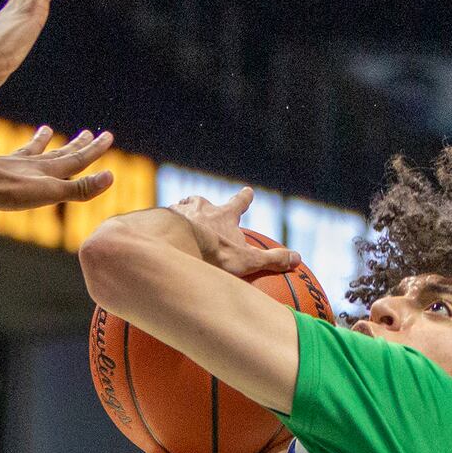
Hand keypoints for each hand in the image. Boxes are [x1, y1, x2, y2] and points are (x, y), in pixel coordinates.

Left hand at [0, 126, 114, 214]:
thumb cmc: (12, 192)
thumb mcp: (51, 193)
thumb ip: (79, 188)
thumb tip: (110, 177)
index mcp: (47, 171)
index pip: (75, 160)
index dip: (93, 150)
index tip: (107, 136)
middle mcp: (29, 164)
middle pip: (55, 154)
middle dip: (74, 145)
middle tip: (86, 133)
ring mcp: (6, 165)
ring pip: (26, 151)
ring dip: (38, 141)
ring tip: (45, 130)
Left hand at [168, 188, 299, 276]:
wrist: (174, 244)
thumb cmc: (213, 253)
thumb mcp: (247, 260)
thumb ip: (272, 259)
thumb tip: (298, 259)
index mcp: (223, 215)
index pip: (238, 203)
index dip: (244, 199)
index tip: (247, 192)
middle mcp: (200, 208)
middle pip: (203, 201)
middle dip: (204, 205)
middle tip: (200, 206)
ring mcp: (176, 212)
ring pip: (179, 209)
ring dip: (179, 215)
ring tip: (175, 223)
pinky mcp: (157, 221)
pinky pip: (158, 222)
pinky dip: (159, 228)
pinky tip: (154, 237)